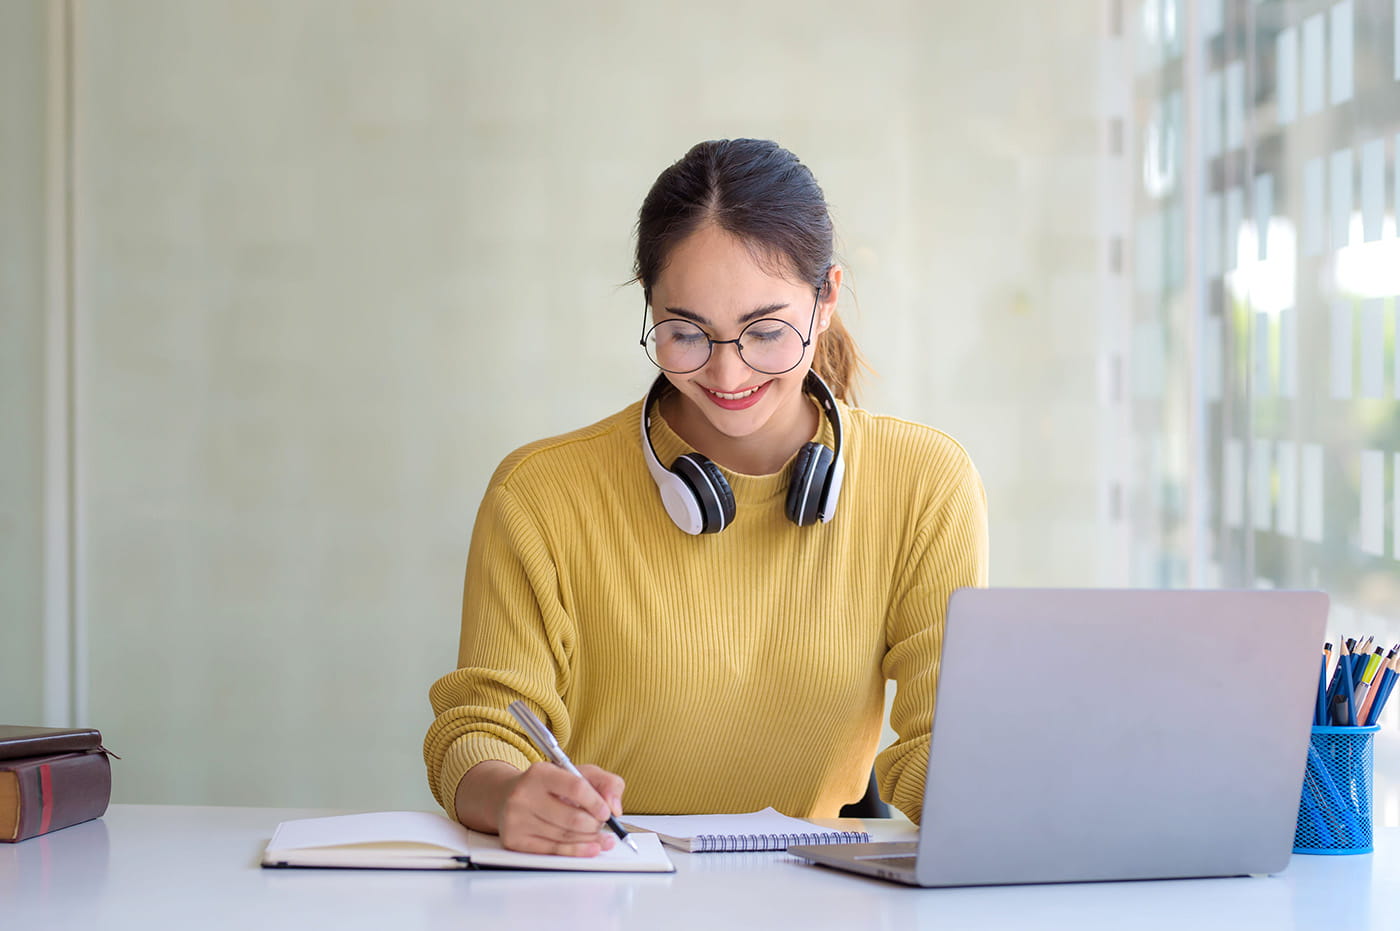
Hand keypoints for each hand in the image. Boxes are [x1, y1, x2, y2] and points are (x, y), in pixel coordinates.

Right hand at [458, 760, 625, 856]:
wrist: (507, 797)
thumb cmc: (548, 786)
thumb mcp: (578, 774)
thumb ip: (606, 782)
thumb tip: (615, 808)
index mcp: (540, 773)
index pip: (576, 787)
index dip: (597, 802)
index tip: (607, 812)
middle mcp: (524, 795)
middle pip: (572, 818)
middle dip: (594, 825)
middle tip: (602, 825)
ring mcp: (516, 819)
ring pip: (564, 836)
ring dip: (589, 839)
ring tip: (600, 837)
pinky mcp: (514, 840)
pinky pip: (552, 850)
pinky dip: (577, 851)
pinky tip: (591, 848)